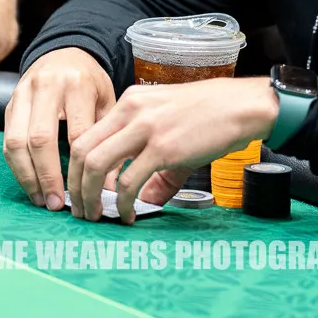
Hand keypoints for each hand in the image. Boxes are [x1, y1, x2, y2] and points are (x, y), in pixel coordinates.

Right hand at [3, 48, 114, 211]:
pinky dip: (16, 166)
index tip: (85, 192)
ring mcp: (23, 94)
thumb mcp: (108, 100)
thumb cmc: (91, 82)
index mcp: (78, 85)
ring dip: (27, 176)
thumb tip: (110, 185)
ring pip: (16, 142)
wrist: (65, 52)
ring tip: (40, 199)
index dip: (78, 167)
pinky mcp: (8, 103)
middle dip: (47, 176)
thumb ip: (108, 137)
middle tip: (55, 203)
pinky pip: (6, 140)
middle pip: (40, 140)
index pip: (76, 133)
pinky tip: (30, 182)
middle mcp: (47, 87)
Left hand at [67, 76, 278, 223]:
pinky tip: (129, 214)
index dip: (75, 168)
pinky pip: (127, 182)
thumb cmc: (212, 114)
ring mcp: (145, 128)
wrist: (242, 106)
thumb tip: (147, 200)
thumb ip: (155, 163)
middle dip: (75, 186)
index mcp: (130, 102)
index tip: (80, 190)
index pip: (86, 135)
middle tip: (80, 210)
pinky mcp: (163, 148)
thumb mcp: (172, 127)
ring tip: (97, 215)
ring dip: (89, 196)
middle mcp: (131, 110)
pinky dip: (122, 203)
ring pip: (95, 165)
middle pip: (80, 150)